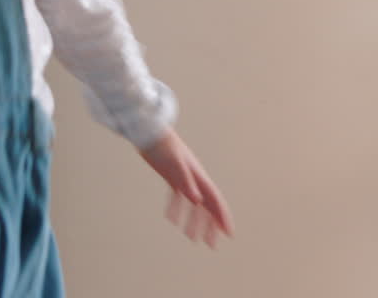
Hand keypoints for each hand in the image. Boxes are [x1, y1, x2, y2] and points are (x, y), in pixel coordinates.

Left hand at [139, 129, 233, 247]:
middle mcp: (194, 179)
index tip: (228, 233)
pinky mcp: (170, 176)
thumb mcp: (175, 165)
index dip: (223, 217)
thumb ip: (186, 183)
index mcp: (199, 177)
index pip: (215, 201)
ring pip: (192, 204)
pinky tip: (171, 219)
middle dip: (211, 226)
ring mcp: (182, 178)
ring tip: (192, 238)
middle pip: (206, 206)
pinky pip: (177, 196)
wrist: (149, 132)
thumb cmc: (164, 146)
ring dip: (194, 221)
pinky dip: (176, 208)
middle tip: (212, 245)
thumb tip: (196, 201)